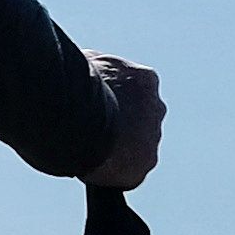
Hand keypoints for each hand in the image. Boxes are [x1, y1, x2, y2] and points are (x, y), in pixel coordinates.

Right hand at [83, 53, 165, 196]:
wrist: (81, 116)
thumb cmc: (78, 86)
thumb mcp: (88, 62)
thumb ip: (98, 68)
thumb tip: (88, 69)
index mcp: (145, 80)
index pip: (134, 93)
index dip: (113, 101)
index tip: (97, 108)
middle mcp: (156, 108)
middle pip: (140, 121)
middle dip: (121, 127)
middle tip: (93, 132)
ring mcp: (153, 137)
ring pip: (138, 148)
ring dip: (119, 151)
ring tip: (90, 149)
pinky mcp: (144, 164)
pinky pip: (131, 172)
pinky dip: (115, 172)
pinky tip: (94, 165)